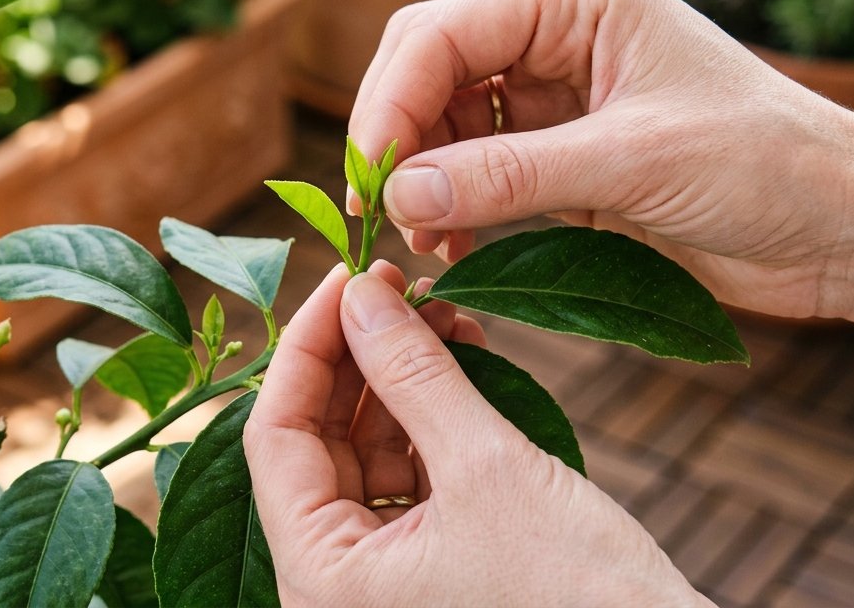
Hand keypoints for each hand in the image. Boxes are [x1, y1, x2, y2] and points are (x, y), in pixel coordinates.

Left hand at [244, 262, 706, 606]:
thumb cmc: (578, 594)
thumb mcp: (486, 466)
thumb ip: (414, 375)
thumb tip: (365, 295)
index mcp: (322, 580)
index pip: (275, 438)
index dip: (307, 346)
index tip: (352, 277)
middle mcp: (338, 586)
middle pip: (317, 443)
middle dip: (360, 356)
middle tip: (400, 285)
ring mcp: (383, 581)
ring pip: (365, 453)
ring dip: (400, 379)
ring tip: (442, 310)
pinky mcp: (431, 568)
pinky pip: (409, 476)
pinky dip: (431, 417)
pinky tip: (460, 358)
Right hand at [348, 0, 853, 318]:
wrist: (839, 225)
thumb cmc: (765, 165)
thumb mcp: (630, 163)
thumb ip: (508, 176)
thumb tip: (398, 194)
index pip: (443, 32)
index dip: (391, 103)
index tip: (369, 180)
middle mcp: (556, 34)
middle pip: (430, 69)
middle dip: (397, 137)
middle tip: (376, 213)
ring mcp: (556, 96)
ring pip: (445, 124)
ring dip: (423, 181)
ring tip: (421, 242)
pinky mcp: (562, 154)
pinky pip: (478, 171)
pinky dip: (454, 207)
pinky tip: (452, 247)